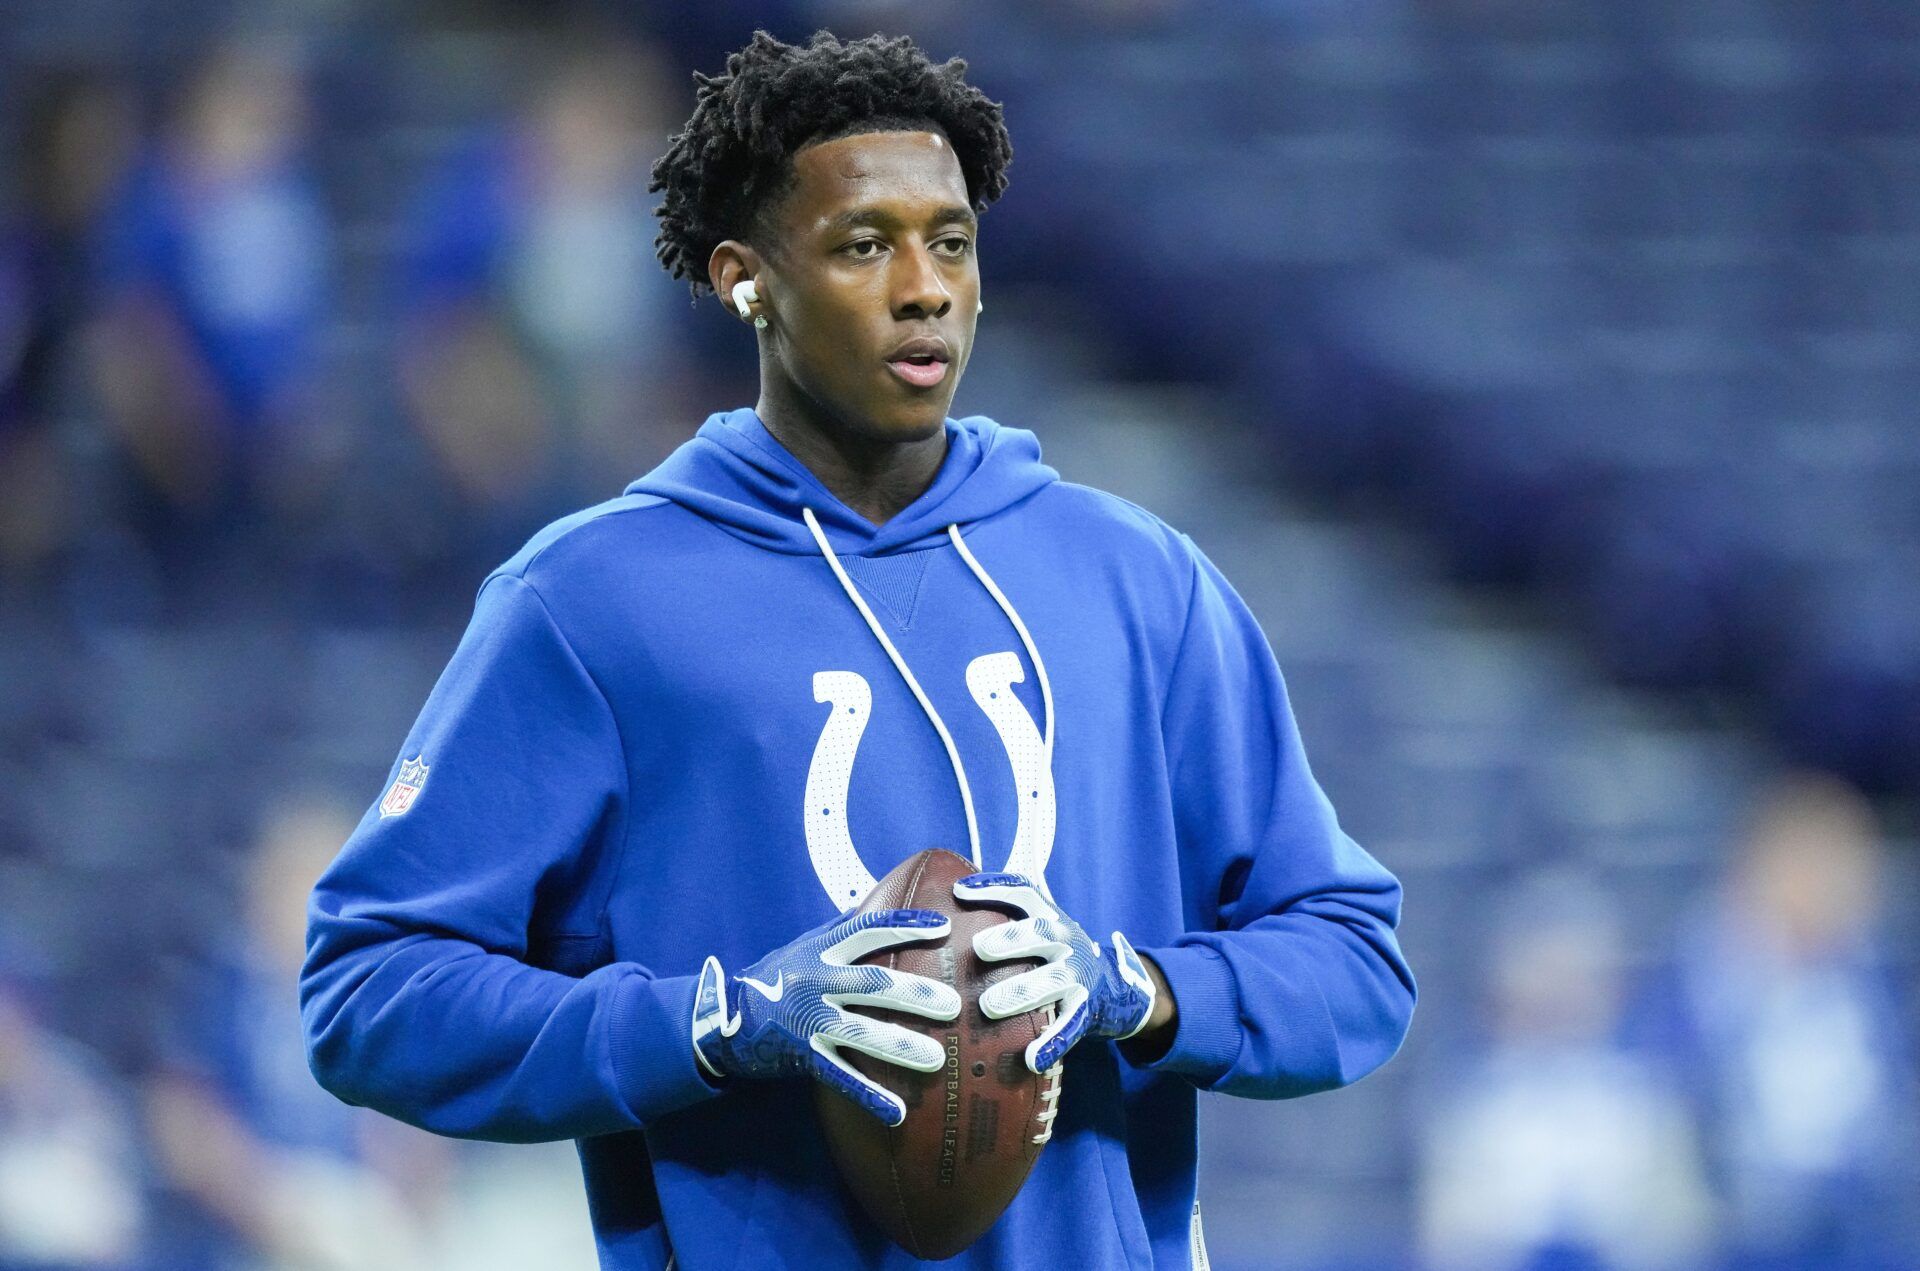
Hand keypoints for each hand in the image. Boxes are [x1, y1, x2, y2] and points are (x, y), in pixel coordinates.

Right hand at [690, 909, 961, 1126]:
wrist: (720, 1016)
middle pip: (872, 984)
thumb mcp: (801, 946)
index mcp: (821, 952)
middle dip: (914, 994)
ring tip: (936, 1058)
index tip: (942, 928)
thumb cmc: (772, 978)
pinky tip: (896, 1112)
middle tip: (953, 1005)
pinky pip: (840, 1076)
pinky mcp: (801, 1055)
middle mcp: (816, 981)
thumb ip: (837, 930)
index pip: (867, 931)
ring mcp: (808, 1020)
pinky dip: (868, 1095)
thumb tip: (870, 900)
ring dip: (900, 1046)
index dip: (904, 926)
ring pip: (860, 1032)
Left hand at [952, 873, 1157, 1072]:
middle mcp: (1067, 942)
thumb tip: (948, 892)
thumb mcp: (1039, 924)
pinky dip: (1051, 1044)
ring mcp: (1077, 977)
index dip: (995, 887)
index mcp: (1050, 916)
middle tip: (980, 948)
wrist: (1110, 987)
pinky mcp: (1083, 1011)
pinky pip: (1068, 1028)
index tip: (959, 891)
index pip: (1024, 892)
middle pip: (1042, 933)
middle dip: (1012, 938)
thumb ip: (1003, 910)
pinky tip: (1030, 1059)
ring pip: (1054, 982)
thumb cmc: (1053, 953)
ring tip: (989, 1006)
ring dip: (1022, 992)